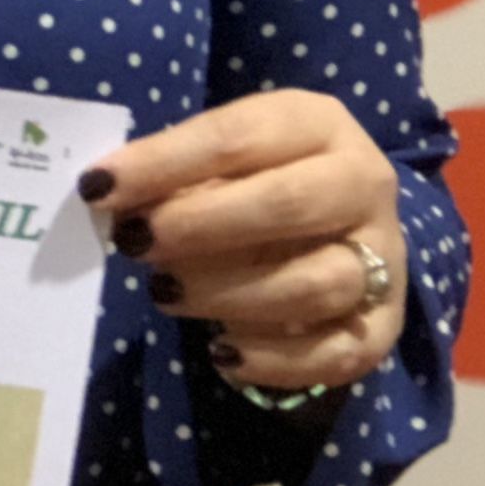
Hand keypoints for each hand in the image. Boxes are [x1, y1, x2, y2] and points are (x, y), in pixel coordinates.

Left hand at [79, 90, 405, 397]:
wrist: (346, 226)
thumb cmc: (264, 181)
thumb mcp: (227, 159)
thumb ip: (177, 175)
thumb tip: (111, 199)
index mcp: (320, 125)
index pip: (241, 137)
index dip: (164, 162)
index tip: (101, 188)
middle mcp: (364, 184)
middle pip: (290, 204)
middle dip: (200, 225)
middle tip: (136, 241)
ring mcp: (383, 258)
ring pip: (315, 283)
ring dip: (228, 294)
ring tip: (165, 292)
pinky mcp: (383, 325)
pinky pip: (336, 353)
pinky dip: (274, 360)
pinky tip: (222, 353)